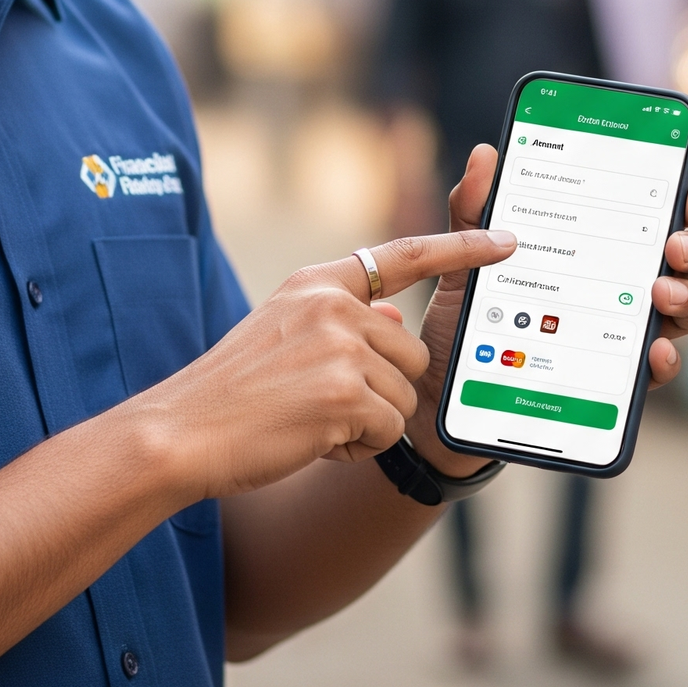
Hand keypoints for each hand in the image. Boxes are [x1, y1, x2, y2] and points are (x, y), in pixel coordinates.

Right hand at [136, 227, 514, 502]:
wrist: (183, 432)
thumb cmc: (235, 392)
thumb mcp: (286, 334)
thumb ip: (344, 322)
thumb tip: (395, 318)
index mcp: (317, 283)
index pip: (403, 255)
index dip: (460, 246)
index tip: (505, 238)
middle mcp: (332, 304)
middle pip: (410, 353)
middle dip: (381, 390)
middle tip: (320, 403)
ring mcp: (339, 345)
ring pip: (403, 396)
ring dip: (368, 422)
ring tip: (309, 420)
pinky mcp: (343, 392)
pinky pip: (388, 431)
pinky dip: (358, 448)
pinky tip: (312, 439)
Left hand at [405, 144, 687, 475]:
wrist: (443, 388)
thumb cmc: (465, 318)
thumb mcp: (464, 261)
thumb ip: (474, 210)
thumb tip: (485, 154)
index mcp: (591, 251)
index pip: (647, 220)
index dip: (682, 204)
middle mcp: (617, 290)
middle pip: (679, 264)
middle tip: (676, 246)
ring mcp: (619, 336)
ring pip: (681, 313)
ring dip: (686, 299)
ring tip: (663, 293)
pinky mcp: (611, 382)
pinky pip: (653, 373)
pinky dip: (664, 360)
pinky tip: (655, 350)